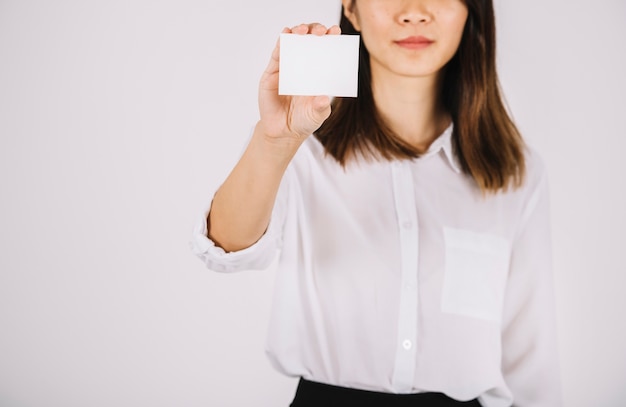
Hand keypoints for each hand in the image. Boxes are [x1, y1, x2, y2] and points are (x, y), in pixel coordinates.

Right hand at [257, 23, 340, 144]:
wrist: (283, 132)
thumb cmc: (304, 121)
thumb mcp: (317, 115)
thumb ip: (321, 107)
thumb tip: (324, 98)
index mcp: (318, 72)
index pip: (325, 50)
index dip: (330, 38)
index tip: (335, 32)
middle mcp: (303, 66)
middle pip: (309, 40)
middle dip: (314, 30)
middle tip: (319, 32)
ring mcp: (287, 67)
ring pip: (293, 42)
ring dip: (297, 31)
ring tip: (303, 30)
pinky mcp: (272, 72)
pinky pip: (277, 53)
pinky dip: (281, 42)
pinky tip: (286, 35)